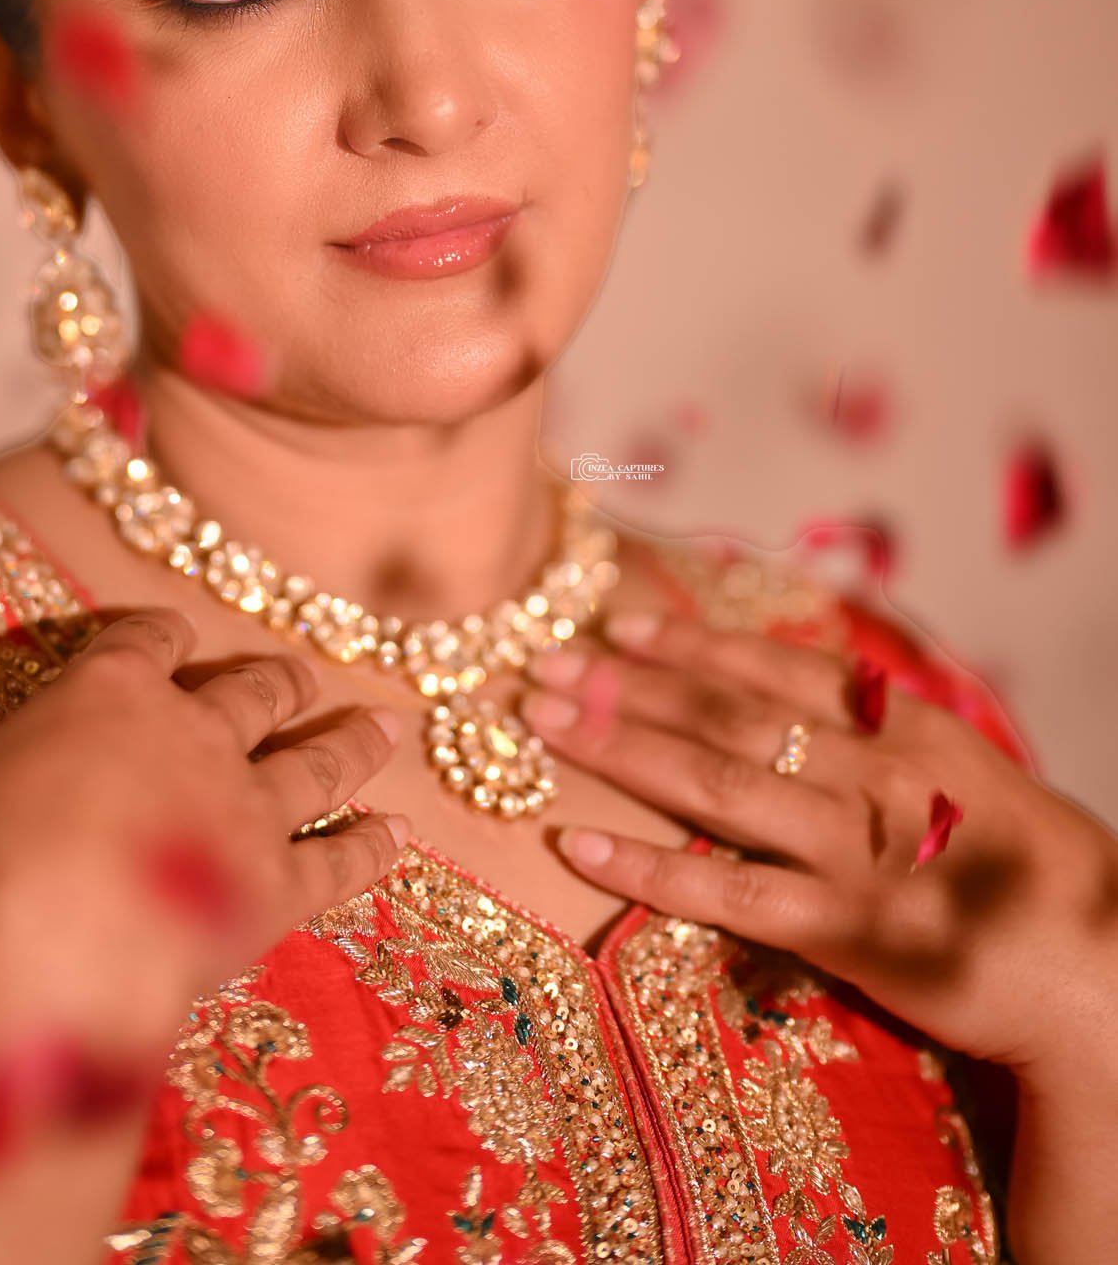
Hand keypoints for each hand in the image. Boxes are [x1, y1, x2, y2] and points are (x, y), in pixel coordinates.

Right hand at [0, 606, 409, 1008]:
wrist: (62, 936)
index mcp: (116, 690)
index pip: (151, 640)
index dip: (164, 635)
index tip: (175, 633)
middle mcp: (198, 732)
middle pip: (254, 691)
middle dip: (279, 680)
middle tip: (303, 674)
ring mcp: (249, 805)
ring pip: (316, 760)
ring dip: (353, 741)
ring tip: (388, 727)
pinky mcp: (280, 883)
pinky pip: (340, 860)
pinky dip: (372, 848)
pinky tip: (400, 834)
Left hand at [520, 608, 1117, 1083]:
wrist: (1105, 977)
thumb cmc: (1032, 876)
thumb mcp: (972, 774)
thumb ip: (890, 735)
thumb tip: (807, 695)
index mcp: (909, 726)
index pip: (780, 667)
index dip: (692, 643)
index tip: (618, 622)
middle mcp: (877, 770)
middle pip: (727, 712)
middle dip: (625, 682)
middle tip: (541, 659)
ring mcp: (858, 849)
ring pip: (714, 780)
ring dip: (616, 745)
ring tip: (539, 720)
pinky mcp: (846, 931)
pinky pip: (725, 892)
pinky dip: (646, 866)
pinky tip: (579, 847)